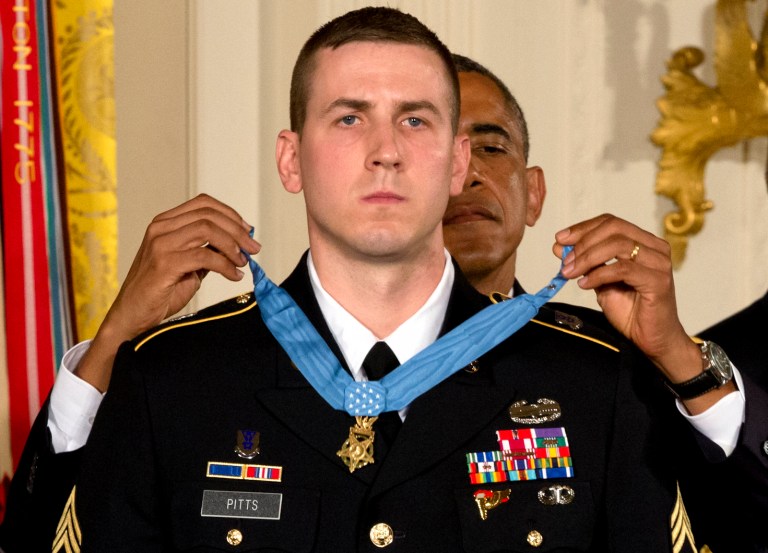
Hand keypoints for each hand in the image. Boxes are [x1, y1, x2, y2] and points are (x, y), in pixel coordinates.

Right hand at [75, 194, 260, 391]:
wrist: (133, 315)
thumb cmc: (160, 291)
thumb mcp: (190, 265)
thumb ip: (209, 251)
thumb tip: (239, 244)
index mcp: (165, 223)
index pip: (203, 203)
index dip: (230, 214)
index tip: (248, 230)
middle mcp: (160, 228)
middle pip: (209, 215)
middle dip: (238, 231)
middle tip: (253, 248)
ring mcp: (160, 244)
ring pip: (208, 230)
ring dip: (233, 245)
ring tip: (243, 262)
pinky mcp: (164, 263)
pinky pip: (204, 256)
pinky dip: (225, 265)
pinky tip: (234, 275)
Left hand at [552, 214, 733, 412]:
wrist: (651, 339)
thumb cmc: (630, 311)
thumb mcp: (600, 282)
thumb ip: (584, 263)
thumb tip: (560, 246)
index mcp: (643, 242)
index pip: (610, 223)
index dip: (583, 228)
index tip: (560, 239)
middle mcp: (654, 248)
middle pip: (613, 228)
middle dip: (583, 242)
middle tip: (564, 260)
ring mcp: (658, 263)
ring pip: (618, 245)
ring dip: (587, 258)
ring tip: (571, 273)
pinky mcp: (658, 281)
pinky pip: (623, 269)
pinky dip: (599, 274)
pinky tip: (585, 284)